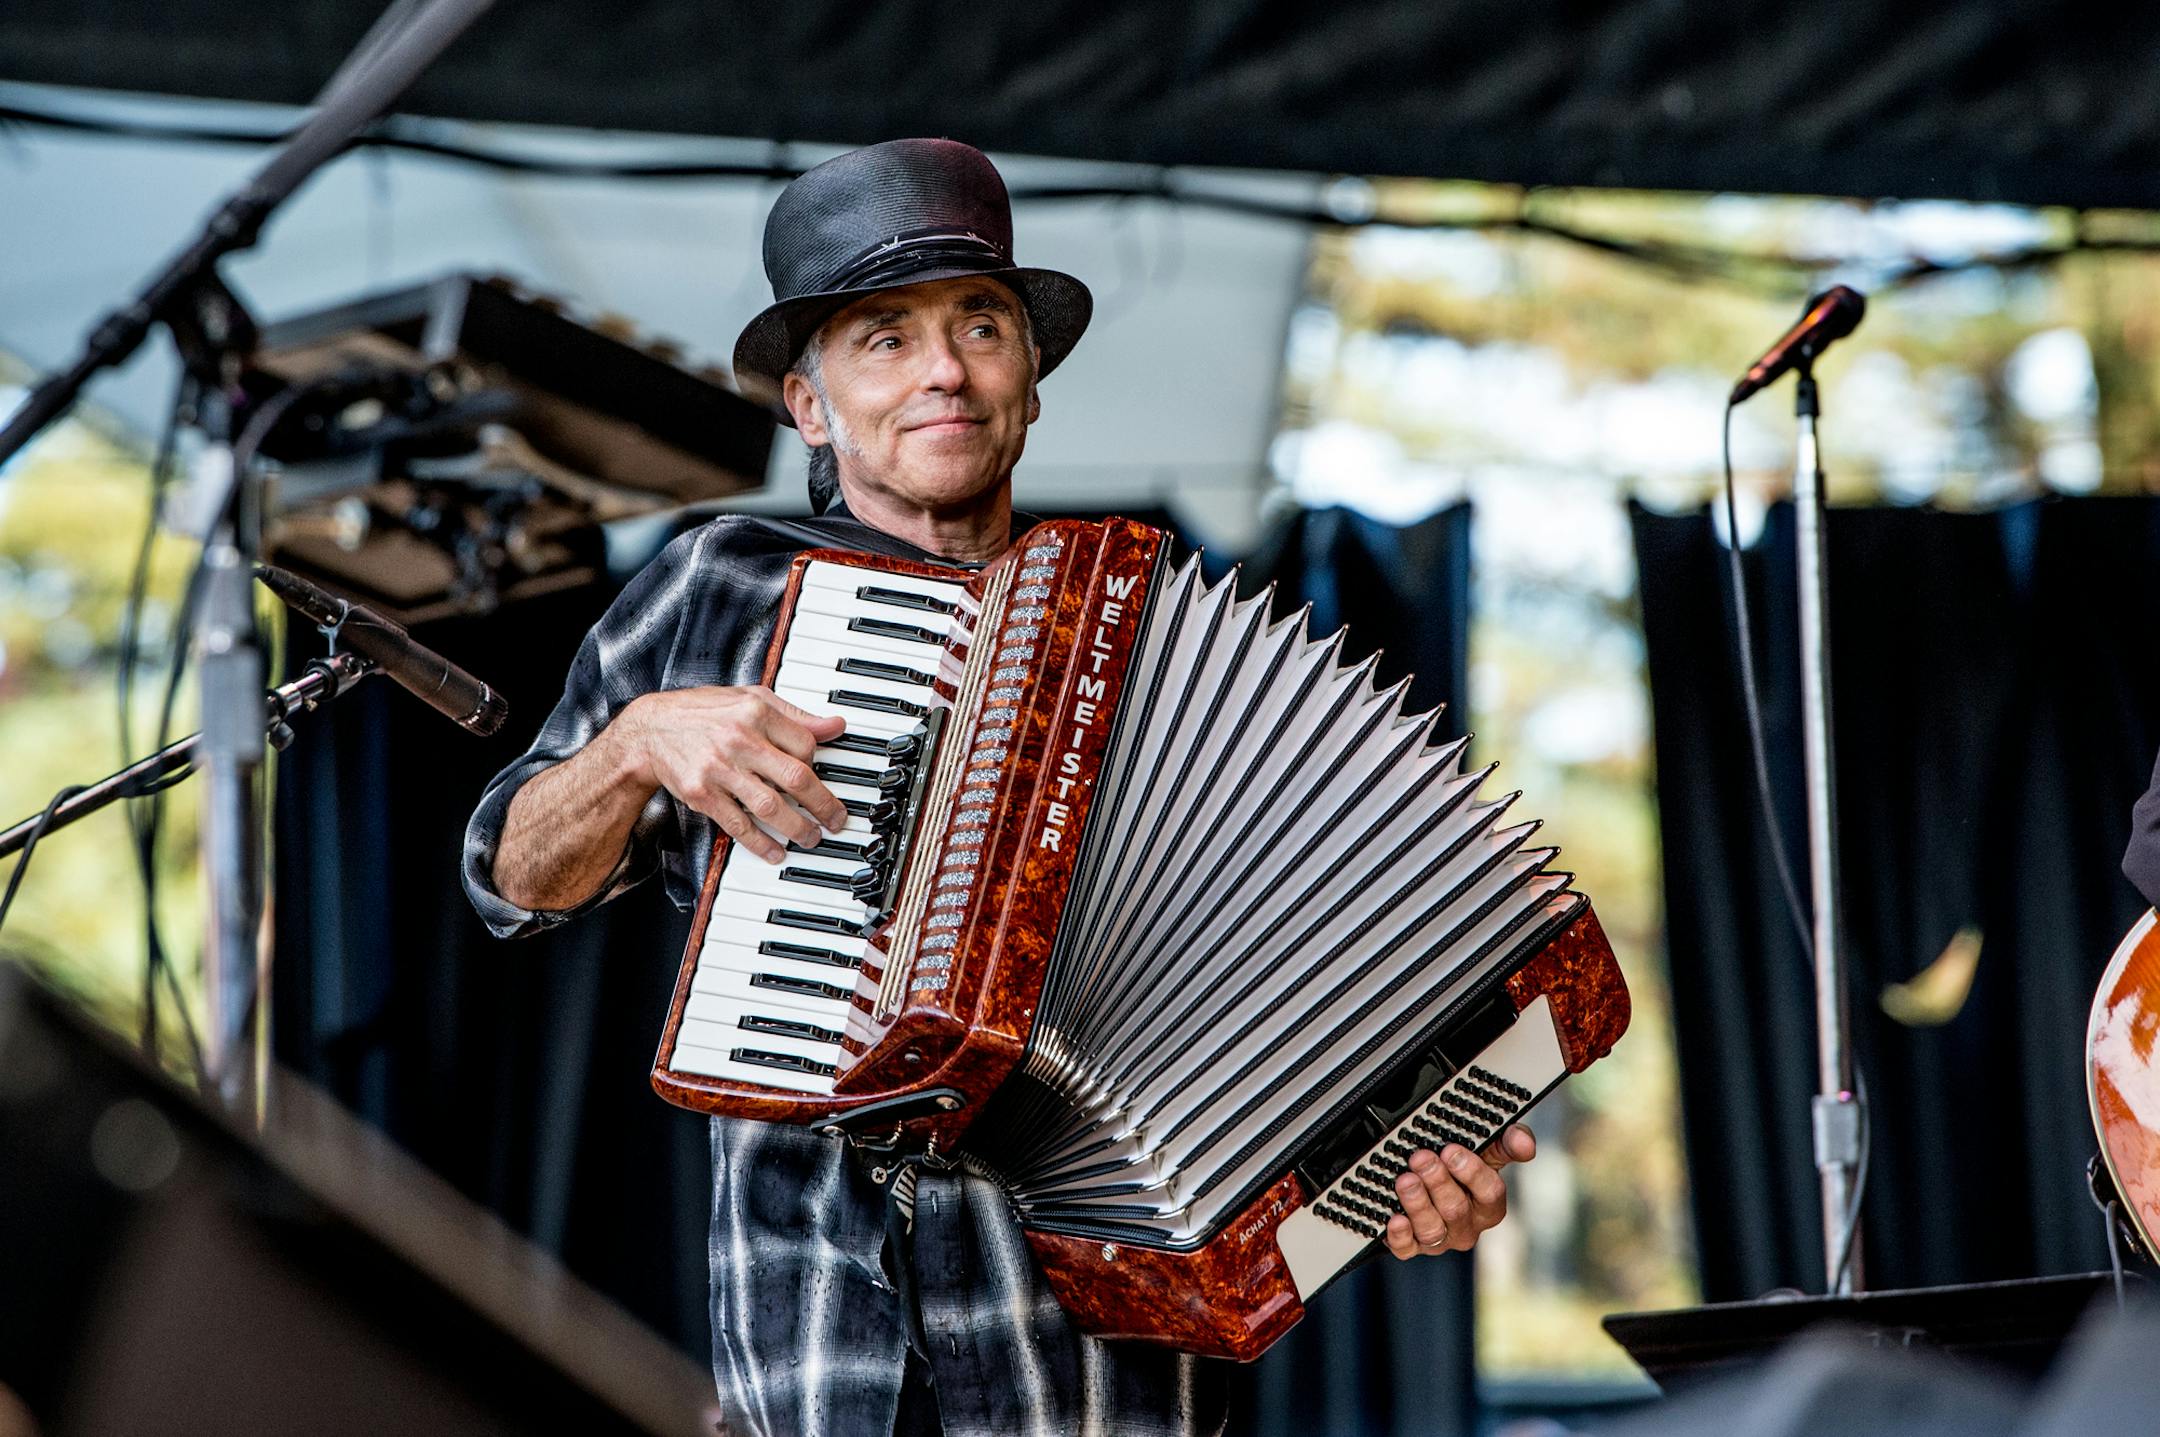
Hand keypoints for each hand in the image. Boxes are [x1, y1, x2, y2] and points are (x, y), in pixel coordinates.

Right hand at [619, 686, 849, 862]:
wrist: (649, 730)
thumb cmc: (704, 711)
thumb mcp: (750, 698)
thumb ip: (794, 714)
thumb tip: (835, 726)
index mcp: (756, 711)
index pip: (804, 744)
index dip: (817, 763)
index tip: (817, 776)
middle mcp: (739, 739)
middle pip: (795, 778)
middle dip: (823, 805)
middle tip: (835, 821)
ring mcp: (719, 769)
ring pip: (770, 806)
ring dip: (797, 828)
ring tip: (811, 838)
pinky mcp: (701, 793)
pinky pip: (738, 824)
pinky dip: (760, 842)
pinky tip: (775, 851)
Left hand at [1382, 1123, 1534, 1260]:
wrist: (1430, 1184)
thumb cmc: (1463, 1168)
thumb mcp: (1488, 1151)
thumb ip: (1509, 1142)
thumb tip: (1525, 1142)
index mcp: (1490, 1205)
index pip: (1490, 1193)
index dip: (1471, 1172)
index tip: (1451, 1151)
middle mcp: (1467, 1226)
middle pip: (1456, 1210)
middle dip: (1438, 1182)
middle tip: (1421, 1159)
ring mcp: (1441, 1239)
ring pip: (1432, 1230)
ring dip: (1417, 1204)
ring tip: (1405, 1181)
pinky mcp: (1413, 1247)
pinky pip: (1406, 1249)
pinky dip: (1399, 1236)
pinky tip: (1395, 1219)